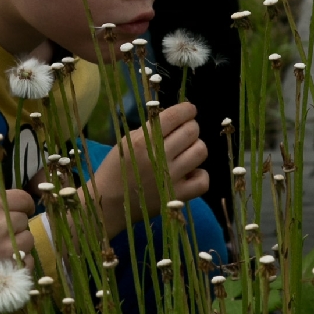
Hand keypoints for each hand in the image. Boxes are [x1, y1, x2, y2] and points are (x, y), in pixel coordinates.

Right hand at [0, 189, 35, 313]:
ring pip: (28, 240)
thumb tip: (6, 209)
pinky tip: (2, 267)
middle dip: (16, 227)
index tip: (21, 212)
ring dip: (19, 246)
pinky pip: (28, 261)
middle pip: (24, 219)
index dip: (24, 206)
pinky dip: (20, 264)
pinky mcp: (15, 267)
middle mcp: (2, 222)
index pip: (23, 198)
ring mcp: (10, 246)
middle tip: (0, 237)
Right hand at [91, 100, 208, 232]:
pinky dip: (199, 174)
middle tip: (184, 132)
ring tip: (186, 152)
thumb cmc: (116, 169)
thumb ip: (150, 128)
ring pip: (200, 151)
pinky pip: (203, 180)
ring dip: (195, 148)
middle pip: (192, 131)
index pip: (176, 116)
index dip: (187, 109)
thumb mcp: (126, 141)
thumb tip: (176, 116)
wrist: (109, 204)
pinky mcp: (177, 197)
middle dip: (190, 127)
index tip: (189, 110)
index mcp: (143, 140)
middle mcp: (158, 157)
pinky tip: (189, 173)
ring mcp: (170, 178)